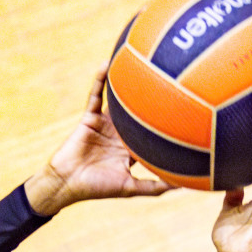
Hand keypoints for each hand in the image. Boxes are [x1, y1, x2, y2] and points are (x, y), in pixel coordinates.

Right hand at [23, 65, 172, 215]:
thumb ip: (155, 187)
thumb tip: (182, 187)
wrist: (68, 182)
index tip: (183, 112)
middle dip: (149, 99)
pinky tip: (106, 63)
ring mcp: (104, 124)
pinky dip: (99, 80)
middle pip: (136, 113)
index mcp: (128, 150)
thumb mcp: (130, 188)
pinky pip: (95, 95)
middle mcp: (118, 135)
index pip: (148, 135)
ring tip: (139, 63)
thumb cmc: (98, 188)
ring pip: (117, 101)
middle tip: (168, 79)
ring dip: (125, 84)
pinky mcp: (89, 117)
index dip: (163, 124)